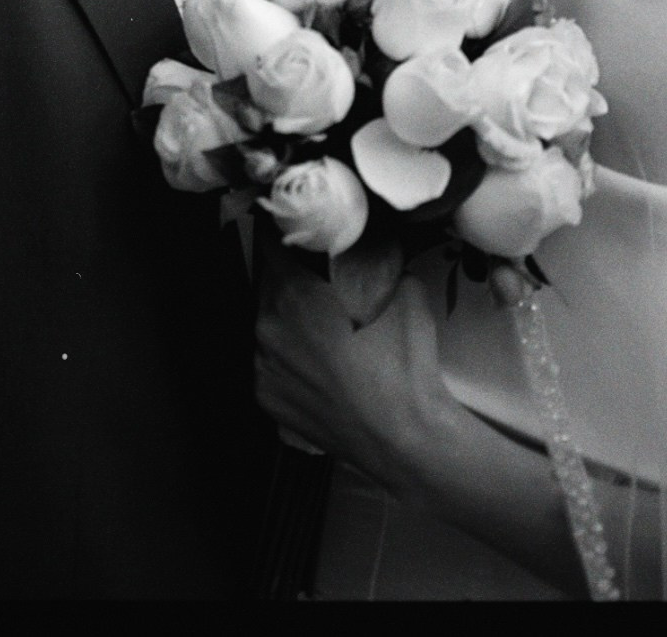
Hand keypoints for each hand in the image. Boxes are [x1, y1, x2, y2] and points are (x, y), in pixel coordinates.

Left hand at [256, 244, 460, 500]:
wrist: (404, 434)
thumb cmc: (404, 358)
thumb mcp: (400, 287)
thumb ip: (371, 259)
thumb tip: (362, 242)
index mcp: (293, 290)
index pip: (271, 241)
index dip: (287, 232)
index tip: (298, 232)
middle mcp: (266, 324)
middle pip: (269, 284)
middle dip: (292, 280)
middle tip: (321, 288)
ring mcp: (261, 364)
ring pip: (269, 324)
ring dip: (288, 320)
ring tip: (324, 334)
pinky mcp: (264, 396)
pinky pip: (270, 362)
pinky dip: (288, 358)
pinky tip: (319, 367)